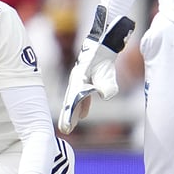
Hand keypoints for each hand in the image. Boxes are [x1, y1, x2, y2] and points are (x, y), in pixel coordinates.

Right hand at [58, 7, 134, 133]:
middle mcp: (77, 81)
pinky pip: (81, 96)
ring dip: (74, 112)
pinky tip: (84, 114)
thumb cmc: (103, 55)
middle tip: (66, 130)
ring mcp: (80, 80)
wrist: (102, 42)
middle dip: (68, 116)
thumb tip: (106, 96)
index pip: (73, 101)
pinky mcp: (85, 79)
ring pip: (75, 99)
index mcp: (79, 80)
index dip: (70, 115)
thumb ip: (107, 83)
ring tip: (71, 125)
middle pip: (70, 101)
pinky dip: (82, 105)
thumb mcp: (106, 69)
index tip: (67, 127)